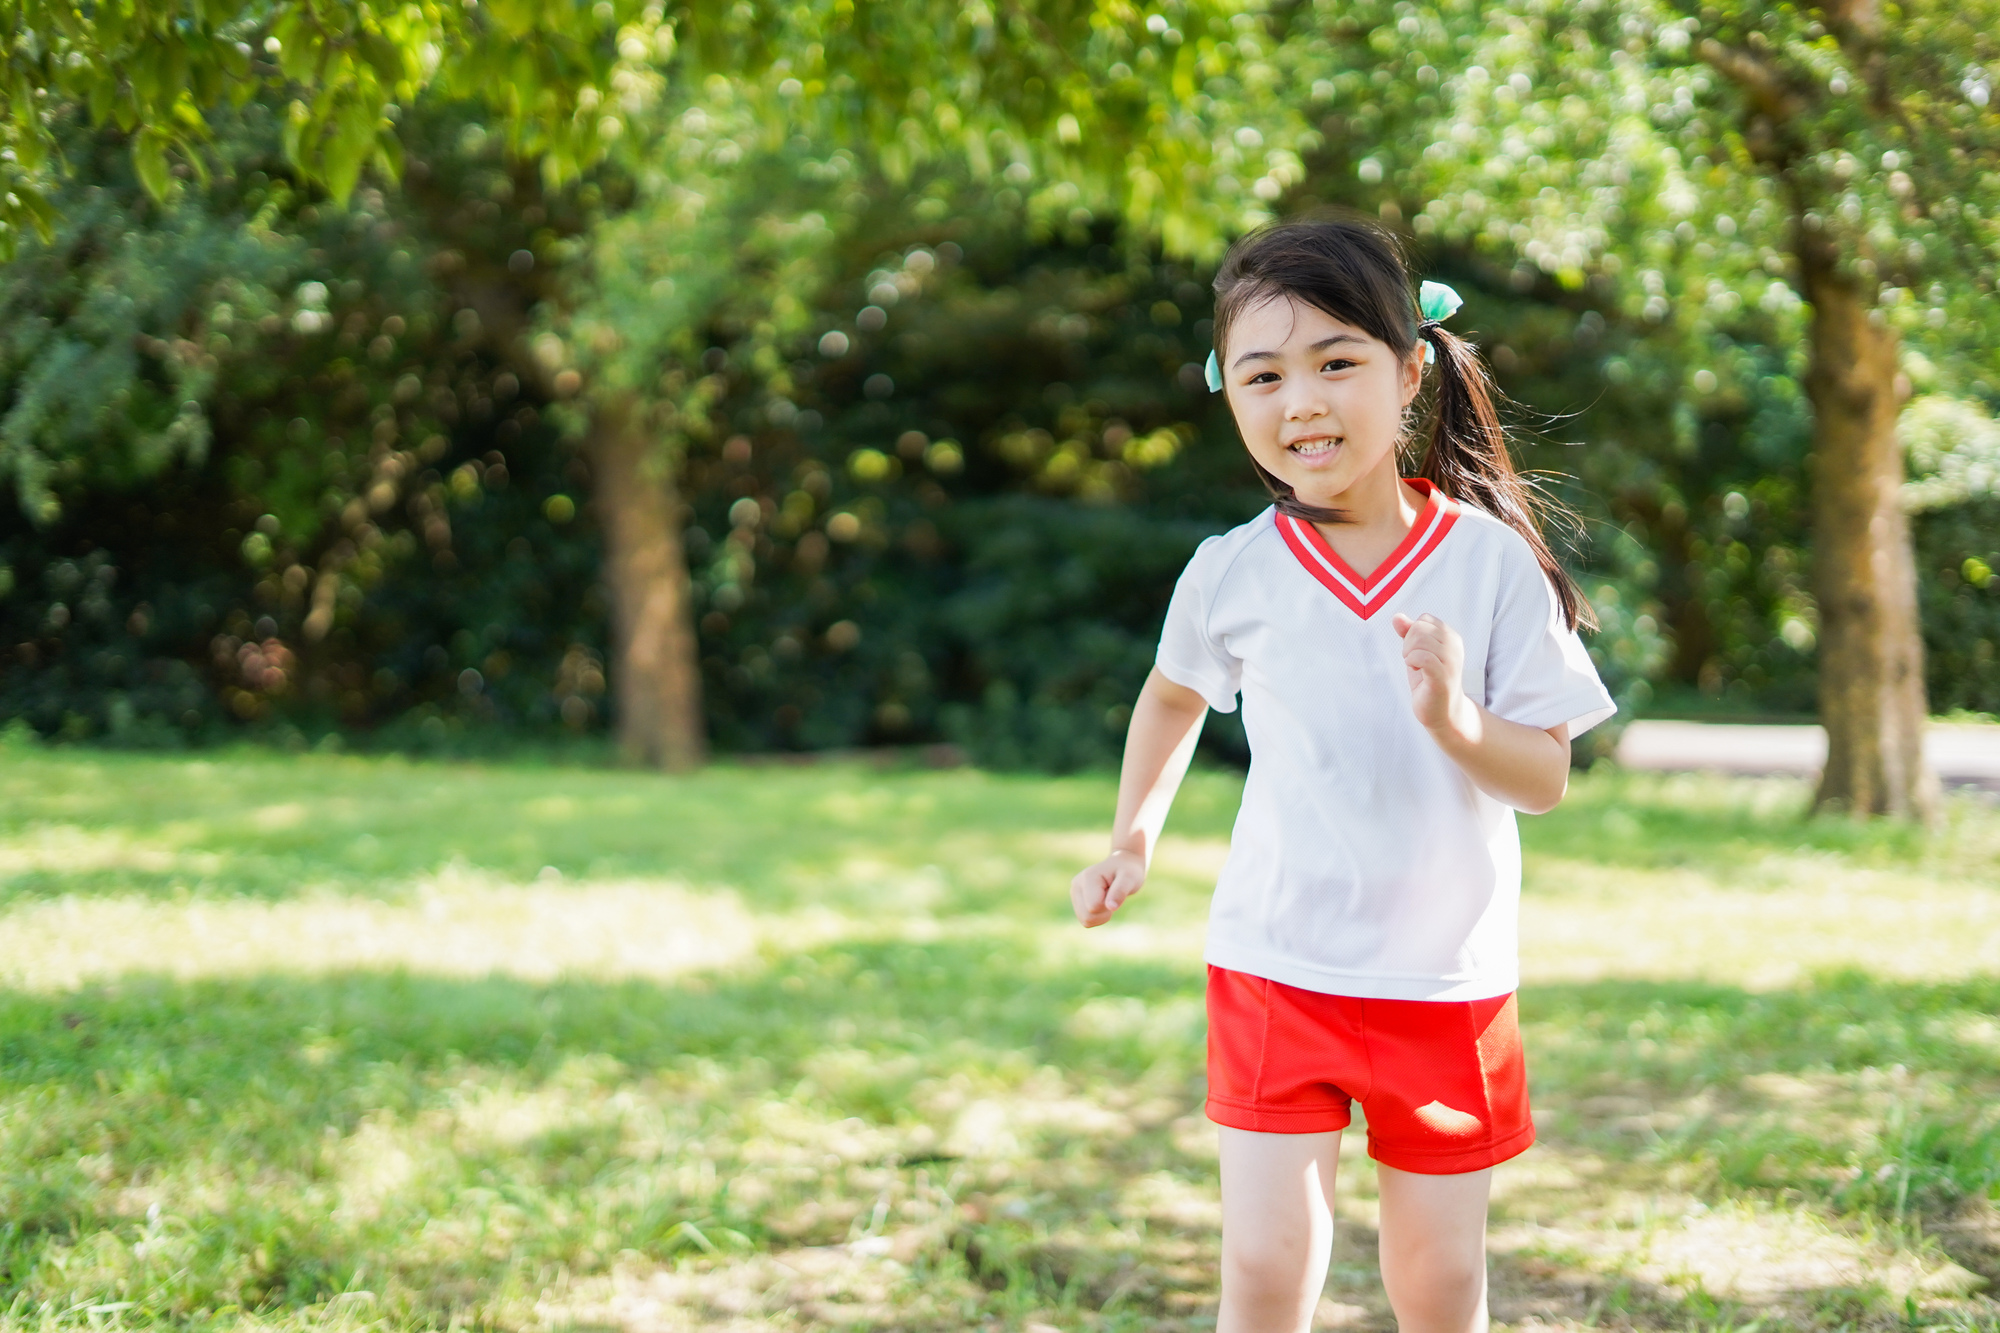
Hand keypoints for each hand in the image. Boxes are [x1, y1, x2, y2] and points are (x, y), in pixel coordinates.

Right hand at [1071, 849, 1145, 927]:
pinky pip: (1086, 921)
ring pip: (1086, 921)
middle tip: (1113, 897)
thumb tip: (1111, 907)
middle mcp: (1076, 885)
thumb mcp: (1130, 878)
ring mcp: (1075, 893)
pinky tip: (1103, 904)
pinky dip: (1098, 917)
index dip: (1109, 905)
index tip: (1116, 890)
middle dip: (1104, 913)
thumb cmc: (1128, 871)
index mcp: (1088, 877)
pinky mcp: (1076, 901)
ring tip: (1108, 899)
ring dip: (1102, 916)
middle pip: (1088, 917)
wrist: (1122, 866)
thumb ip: (1120, 891)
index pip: (1094, 906)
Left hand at [1391, 612, 1466, 732]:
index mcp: (1451, 637)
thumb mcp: (1416, 652)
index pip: (1424, 619)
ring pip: (1420, 640)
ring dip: (1409, 654)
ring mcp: (1450, 661)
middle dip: (1408, 643)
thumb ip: (1408, 633)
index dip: (1413, 633)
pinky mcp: (1442, 677)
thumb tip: (1397, 617)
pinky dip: (1412, 661)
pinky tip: (1415, 670)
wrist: (1442, 711)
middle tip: (1414, 661)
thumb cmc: (1429, 680)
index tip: (1417, 651)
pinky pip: (1423, 657)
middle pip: (1420, 628)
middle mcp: (1454, 646)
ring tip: (1416, 667)